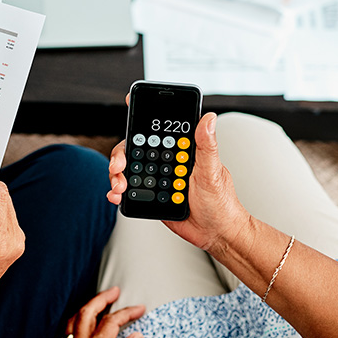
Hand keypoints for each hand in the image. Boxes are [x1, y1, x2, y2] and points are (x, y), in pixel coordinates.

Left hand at [62, 287, 144, 337]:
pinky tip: (80, 322)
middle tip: (114, 291)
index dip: (127, 313)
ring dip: (87, 306)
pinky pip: (66, 330)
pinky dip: (75, 320)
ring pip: (73, 318)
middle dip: (102, 298)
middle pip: (88, 312)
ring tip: (97, 302)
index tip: (138, 309)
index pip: (112, 322)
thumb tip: (137, 337)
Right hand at [107, 112, 250, 251]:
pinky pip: (129, 190)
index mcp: (181, 151)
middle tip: (119, 165)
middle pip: (135, 149)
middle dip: (121, 154)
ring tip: (119, 186)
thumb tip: (208, 118)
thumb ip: (206, 146)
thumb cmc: (220, 202)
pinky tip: (116, 195)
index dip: (143, 115)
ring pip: (129, 169)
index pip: (159, 129)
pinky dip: (118, 191)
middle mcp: (166, 161)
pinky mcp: (150, 196)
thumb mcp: (213, 172)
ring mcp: (156, 178)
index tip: (131, 104)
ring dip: (117, 175)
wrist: (215, 233)